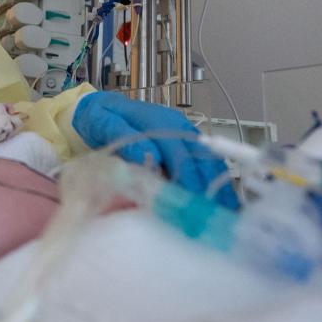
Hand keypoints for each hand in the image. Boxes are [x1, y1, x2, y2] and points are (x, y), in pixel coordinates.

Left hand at [72, 91, 235, 206]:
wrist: (98, 106)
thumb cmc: (101, 118)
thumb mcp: (104, 124)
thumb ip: (123, 137)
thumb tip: (146, 155)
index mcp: (157, 121)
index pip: (179, 152)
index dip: (187, 177)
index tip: (191, 201)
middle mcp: (176, 124)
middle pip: (199, 157)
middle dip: (205, 186)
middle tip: (208, 215)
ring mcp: (182, 131)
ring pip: (207, 158)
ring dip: (216, 184)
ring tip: (223, 211)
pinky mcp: (184, 140)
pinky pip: (204, 159)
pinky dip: (213, 178)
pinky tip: (219, 198)